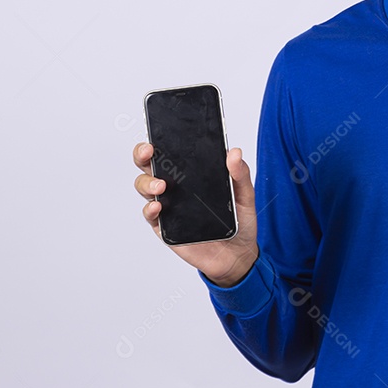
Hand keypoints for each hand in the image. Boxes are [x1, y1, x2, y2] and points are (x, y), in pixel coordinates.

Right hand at [133, 142, 259, 287]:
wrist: (237, 256)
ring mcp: (168, 206)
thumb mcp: (245, 195)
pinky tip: (157, 207)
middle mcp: (176, 187)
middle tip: (149, 151)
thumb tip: (235, 152)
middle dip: (142, 154)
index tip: (159, 132)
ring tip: (161, 186)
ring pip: (145, 188)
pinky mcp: (166, 228)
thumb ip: (240, 174)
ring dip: (147, 183)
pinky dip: (150, 210)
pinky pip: (151, 216)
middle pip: (150, 166)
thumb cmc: (238, 222)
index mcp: (193, 175)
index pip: (172, 152)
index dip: (161, 140)